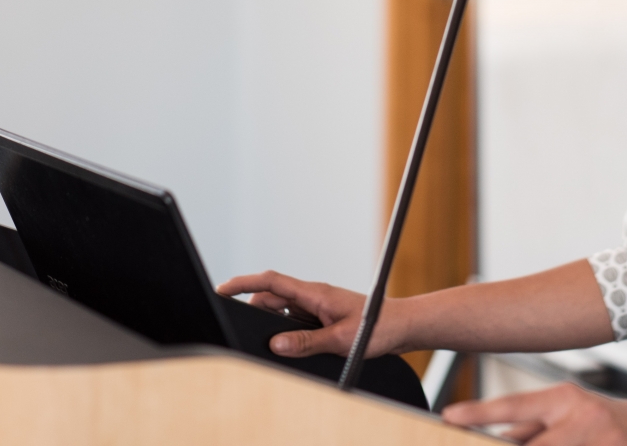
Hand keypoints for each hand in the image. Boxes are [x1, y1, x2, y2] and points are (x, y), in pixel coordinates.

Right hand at [216, 270, 400, 359]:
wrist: (403, 327)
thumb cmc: (378, 327)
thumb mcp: (340, 340)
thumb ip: (306, 342)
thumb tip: (276, 344)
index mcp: (315, 292)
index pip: (271, 282)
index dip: (244, 283)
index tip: (223, 289)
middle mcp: (313, 295)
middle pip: (272, 297)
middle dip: (255, 312)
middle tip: (248, 331)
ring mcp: (317, 305)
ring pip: (283, 311)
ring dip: (275, 325)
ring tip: (279, 343)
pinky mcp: (323, 315)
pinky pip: (296, 320)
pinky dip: (289, 331)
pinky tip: (294, 344)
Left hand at [444, 384, 626, 445]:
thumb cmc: (602, 419)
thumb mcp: (566, 411)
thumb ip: (530, 426)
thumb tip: (492, 438)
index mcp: (564, 399)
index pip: (515, 405)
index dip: (480, 412)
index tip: (450, 415)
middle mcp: (582, 420)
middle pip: (534, 444)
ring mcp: (602, 444)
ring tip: (544, 441)